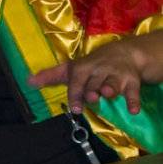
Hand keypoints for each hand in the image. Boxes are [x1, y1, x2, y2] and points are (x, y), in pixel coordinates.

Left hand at [29, 32, 162, 115]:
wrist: (124, 53)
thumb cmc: (92, 66)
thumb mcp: (72, 68)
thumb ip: (51, 76)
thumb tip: (28, 82)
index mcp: (84, 68)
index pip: (77, 80)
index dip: (75, 93)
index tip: (75, 107)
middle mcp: (99, 70)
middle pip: (95, 83)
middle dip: (92, 90)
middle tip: (91, 98)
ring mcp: (116, 76)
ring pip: (113, 84)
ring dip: (111, 88)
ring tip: (108, 93)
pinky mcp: (132, 82)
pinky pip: (134, 92)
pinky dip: (134, 101)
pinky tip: (133, 110)